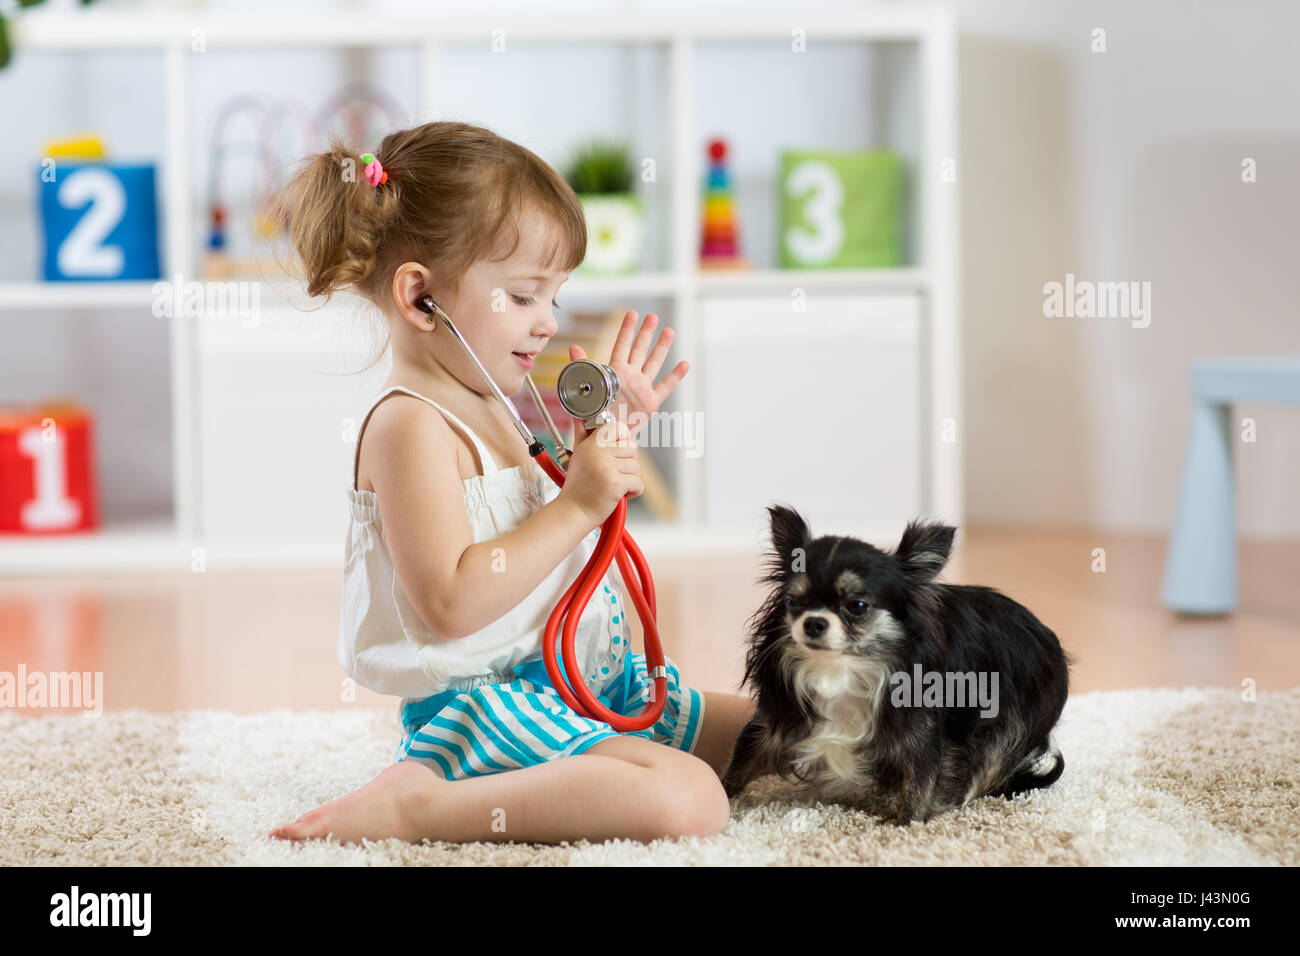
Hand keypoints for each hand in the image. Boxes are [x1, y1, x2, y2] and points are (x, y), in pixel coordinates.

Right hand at [560, 419, 643, 526]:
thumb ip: (582, 436)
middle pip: (631, 447)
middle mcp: (598, 452)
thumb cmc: (578, 487)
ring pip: (636, 466)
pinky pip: (638, 483)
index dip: (622, 439)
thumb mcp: (577, 456)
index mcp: (590, 444)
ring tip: (614, 486)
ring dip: (630, 479)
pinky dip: (634, 491)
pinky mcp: (615, 483)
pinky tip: (620, 495)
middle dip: (627, 464)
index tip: (618, 452)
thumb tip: (578, 419)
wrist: (573, 511)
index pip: (616, 427)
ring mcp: (606, 467)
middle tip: (614, 474)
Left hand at [568, 311, 688, 439]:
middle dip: (646, 333)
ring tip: (669, 331)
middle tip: (653, 317)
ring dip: (662, 348)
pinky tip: (684, 364)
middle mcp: (630, 377)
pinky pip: (665, 387)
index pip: (621, 346)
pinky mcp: (650, 403)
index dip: (627, 330)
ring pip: (654, 363)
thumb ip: (582, 367)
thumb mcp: (585, 388)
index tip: (632, 314)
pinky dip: (675, 376)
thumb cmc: (593, 414)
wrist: (604, 435)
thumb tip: (574, 347)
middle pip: (640, 350)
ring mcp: (642, 388)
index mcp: (614, 372)